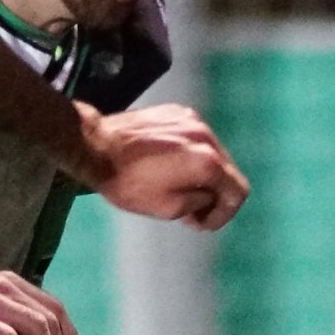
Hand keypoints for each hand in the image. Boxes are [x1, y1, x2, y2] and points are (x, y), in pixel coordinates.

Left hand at [82, 103, 247, 229]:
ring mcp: (192, 120)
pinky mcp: (177, 112)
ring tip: (177, 188)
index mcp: (207, 161)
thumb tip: (208, 199)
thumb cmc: (127, 182)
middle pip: (227, 172)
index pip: (238, 192)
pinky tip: (167, 166)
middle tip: (190, 211)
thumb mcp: (167, 209)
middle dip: (213, 195)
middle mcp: (206, 136)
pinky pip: (195, 139)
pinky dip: (190, 155)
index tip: (204, 223)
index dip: (224, 214)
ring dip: (202, 174)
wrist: (96, 146)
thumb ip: (199, 206)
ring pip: (213, 153)